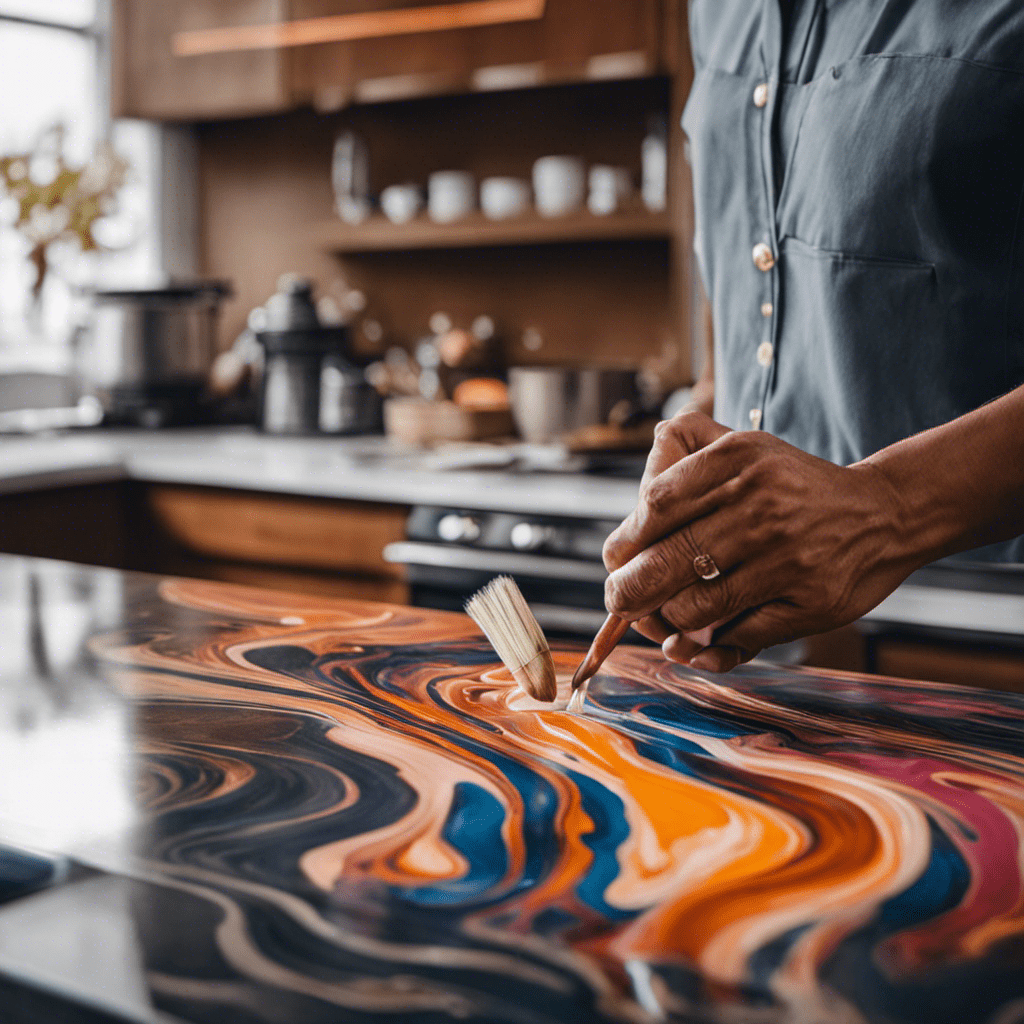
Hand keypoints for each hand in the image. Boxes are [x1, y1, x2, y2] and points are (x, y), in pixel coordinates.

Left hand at [602, 412, 914, 670]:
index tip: (618, 559)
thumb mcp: (743, 448)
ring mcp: (787, 557)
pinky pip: (738, 638)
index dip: (625, 542)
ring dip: (669, 624)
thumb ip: (680, 460)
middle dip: (628, 593)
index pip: (656, 506)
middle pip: (666, 562)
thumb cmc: (791, 487)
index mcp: (737, 461)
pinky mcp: (810, 602)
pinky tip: (695, 646)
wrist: (884, 513)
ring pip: (694, 608)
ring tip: (665, 622)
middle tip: (620, 602)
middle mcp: (761, 505)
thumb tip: (627, 524)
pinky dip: (707, 651)